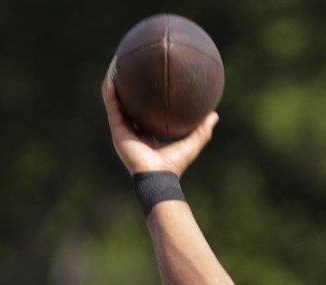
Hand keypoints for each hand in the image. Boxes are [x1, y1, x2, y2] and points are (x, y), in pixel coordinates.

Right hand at [101, 70, 218, 177]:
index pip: (143, 113)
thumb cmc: (174, 164)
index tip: (147, 83)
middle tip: (128, 69)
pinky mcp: (117, 131)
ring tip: (115, 67)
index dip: (143, 99)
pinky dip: (110, 94)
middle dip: (126, 88)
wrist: (158, 176)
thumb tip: (215, 114)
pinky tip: (111, 80)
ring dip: (113, 86)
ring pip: (115, 104)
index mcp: (146, 135)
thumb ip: (202, 130)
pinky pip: (112, 108)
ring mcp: (123, 132)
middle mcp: (132, 132)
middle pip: (127, 105)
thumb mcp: (192, 144)